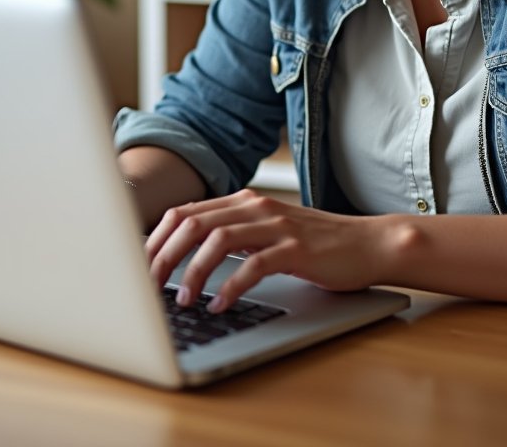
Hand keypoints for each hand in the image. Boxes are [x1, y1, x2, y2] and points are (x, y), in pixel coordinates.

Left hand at [144, 189, 392, 311]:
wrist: (368, 243)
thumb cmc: (315, 244)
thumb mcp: (266, 232)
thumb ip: (231, 236)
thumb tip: (184, 259)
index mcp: (242, 201)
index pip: (184, 212)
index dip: (156, 239)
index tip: (139, 267)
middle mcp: (254, 206)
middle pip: (192, 223)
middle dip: (163, 256)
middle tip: (148, 287)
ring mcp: (275, 225)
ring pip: (217, 240)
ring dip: (193, 273)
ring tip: (184, 300)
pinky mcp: (295, 249)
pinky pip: (253, 265)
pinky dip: (231, 287)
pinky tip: (221, 305)